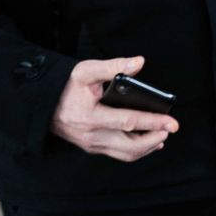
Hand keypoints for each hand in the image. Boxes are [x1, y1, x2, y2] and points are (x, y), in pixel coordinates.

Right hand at [50, 56, 178, 160]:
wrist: (43, 104)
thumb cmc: (65, 86)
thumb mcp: (85, 71)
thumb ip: (113, 66)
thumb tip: (138, 62)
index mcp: (90, 117)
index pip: (128, 122)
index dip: (153, 122)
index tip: (172, 122)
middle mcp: (91, 136)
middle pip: (131, 146)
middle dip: (155, 138)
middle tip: (170, 128)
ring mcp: (91, 145)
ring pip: (126, 153)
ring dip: (148, 147)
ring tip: (162, 134)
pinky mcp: (92, 147)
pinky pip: (119, 153)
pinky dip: (137, 150)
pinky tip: (149, 142)